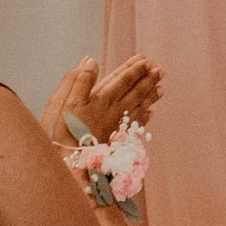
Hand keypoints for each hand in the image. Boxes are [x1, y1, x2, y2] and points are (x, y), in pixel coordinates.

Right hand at [47, 52, 162, 147]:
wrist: (70, 165)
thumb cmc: (63, 133)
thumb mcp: (63, 102)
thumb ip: (78, 81)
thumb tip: (90, 60)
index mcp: (100, 100)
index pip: (121, 80)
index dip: (133, 70)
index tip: (146, 60)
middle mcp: (112, 111)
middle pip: (134, 93)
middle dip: (148, 80)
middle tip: (162, 70)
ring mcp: (116, 127)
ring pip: (138, 107)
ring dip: (150, 97)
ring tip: (162, 88)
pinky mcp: (116, 141)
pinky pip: (135, 126)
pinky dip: (144, 118)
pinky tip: (151, 114)